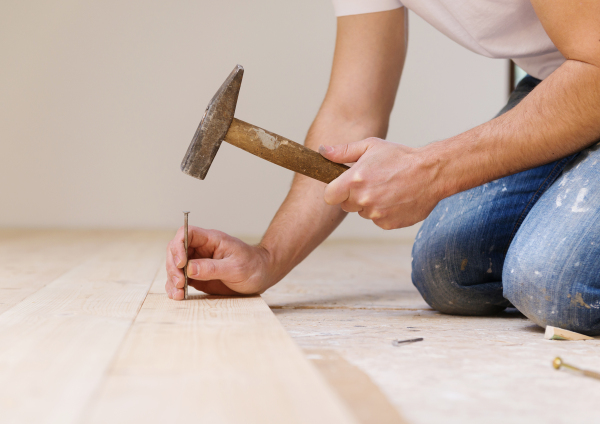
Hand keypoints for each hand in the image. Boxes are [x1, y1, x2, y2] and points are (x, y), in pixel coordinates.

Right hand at [165, 226, 272, 299]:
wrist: (263, 275)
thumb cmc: (253, 266)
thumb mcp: (235, 268)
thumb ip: (212, 268)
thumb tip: (189, 268)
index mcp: (211, 240)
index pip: (187, 234)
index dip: (178, 246)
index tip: (181, 263)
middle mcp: (201, 249)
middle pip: (176, 251)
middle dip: (173, 267)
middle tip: (180, 283)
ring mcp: (198, 262)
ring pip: (175, 266)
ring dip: (172, 279)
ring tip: (178, 294)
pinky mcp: (198, 276)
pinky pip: (181, 279)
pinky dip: (176, 288)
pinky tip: (177, 296)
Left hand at [319, 138, 444, 228]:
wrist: (431, 173)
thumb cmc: (401, 157)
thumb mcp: (371, 147)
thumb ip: (343, 151)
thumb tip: (322, 151)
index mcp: (355, 180)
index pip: (329, 196)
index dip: (336, 190)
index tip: (344, 186)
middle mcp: (363, 199)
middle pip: (346, 205)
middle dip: (354, 196)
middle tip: (372, 182)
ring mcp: (376, 213)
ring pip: (363, 213)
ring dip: (370, 204)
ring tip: (387, 189)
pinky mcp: (388, 224)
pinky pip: (377, 220)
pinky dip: (384, 212)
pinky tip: (395, 199)